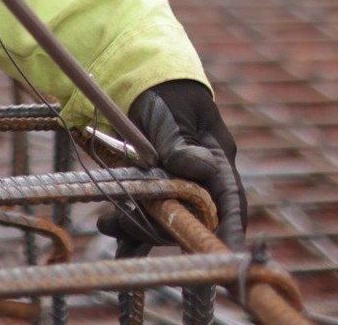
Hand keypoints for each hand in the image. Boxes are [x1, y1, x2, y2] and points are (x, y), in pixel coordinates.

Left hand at [128, 79, 245, 248]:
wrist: (141, 84)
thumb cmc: (166, 94)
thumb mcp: (173, 113)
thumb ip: (181, 143)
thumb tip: (202, 169)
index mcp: (217, 159)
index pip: (230, 199)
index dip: (230, 228)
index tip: (227, 253)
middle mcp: (201, 180)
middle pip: (192, 219)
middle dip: (164, 230)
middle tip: (130, 232)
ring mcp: (177, 187)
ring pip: (166, 220)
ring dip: (139, 228)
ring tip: (107, 223)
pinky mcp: (155, 190)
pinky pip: (148, 217)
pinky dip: (132, 230)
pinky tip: (114, 235)